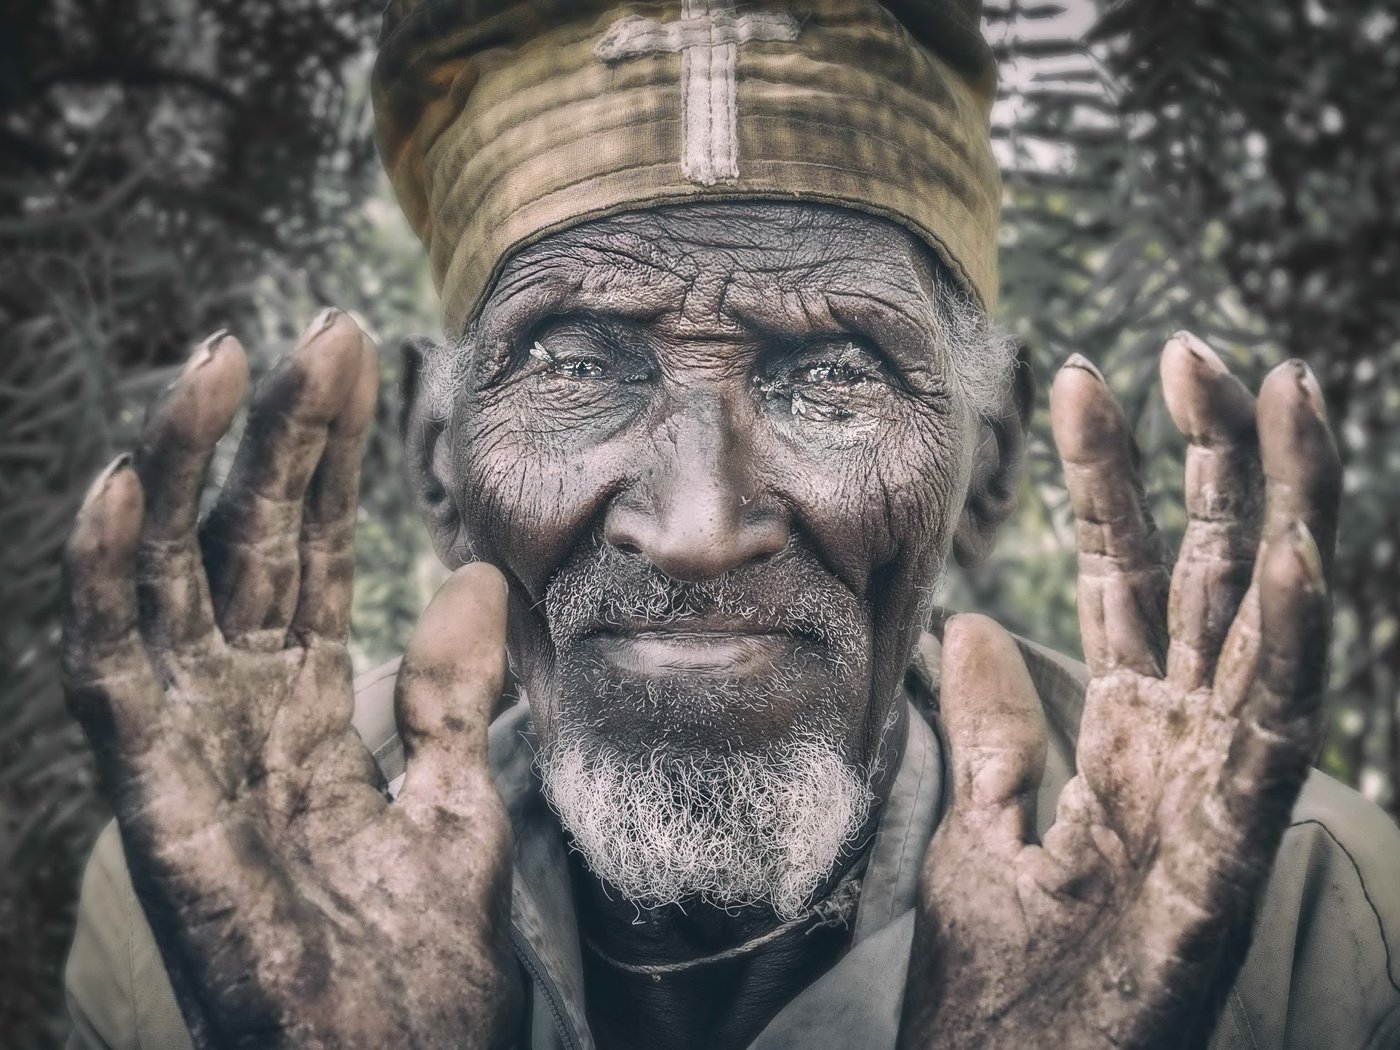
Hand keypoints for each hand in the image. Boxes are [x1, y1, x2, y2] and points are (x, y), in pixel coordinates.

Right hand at [61, 313, 520, 1049]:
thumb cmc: (419, 962)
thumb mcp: (456, 799)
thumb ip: (453, 693)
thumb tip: (474, 573)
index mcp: (306, 712)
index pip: (310, 556)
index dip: (327, 461)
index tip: (357, 362)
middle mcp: (237, 713)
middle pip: (247, 546)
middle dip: (276, 438)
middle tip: (314, 333)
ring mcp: (189, 751)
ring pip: (168, 581)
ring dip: (183, 471)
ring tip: (217, 363)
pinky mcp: (155, 800)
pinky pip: (115, 675)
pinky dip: (107, 580)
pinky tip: (123, 487)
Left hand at [898, 334, 1339, 1048]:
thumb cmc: (1002, 973)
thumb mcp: (977, 823)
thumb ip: (990, 724)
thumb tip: (971, 619)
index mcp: (1124, 729)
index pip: (1124, 575)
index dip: (1111, 478)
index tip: (1081, 375)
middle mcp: (1184, 741)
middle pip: (1211, 573)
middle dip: (1208, 459)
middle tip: (1194, 347)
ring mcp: (1218, 791)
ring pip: (1267, 624)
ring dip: (1283, 509)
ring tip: (1286, 392)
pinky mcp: (1232, 855)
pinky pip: (1276, 738)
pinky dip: (1296, 648)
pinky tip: (1302, 559)